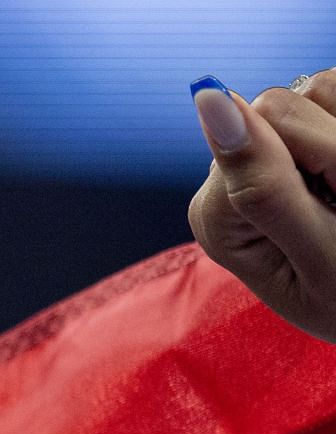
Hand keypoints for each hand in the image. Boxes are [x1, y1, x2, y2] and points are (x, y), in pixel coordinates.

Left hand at [187, 70, 335, 343]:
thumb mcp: (320, 250)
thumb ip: (264, 183)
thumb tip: (206, 97)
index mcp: (218, 214)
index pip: (263, 123)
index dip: (325, 151)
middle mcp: (229, 180)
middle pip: (283, 103)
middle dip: (334, 145)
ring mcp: (265, 157)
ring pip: (316, 88)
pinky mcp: (301, 139)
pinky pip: (332, 90)